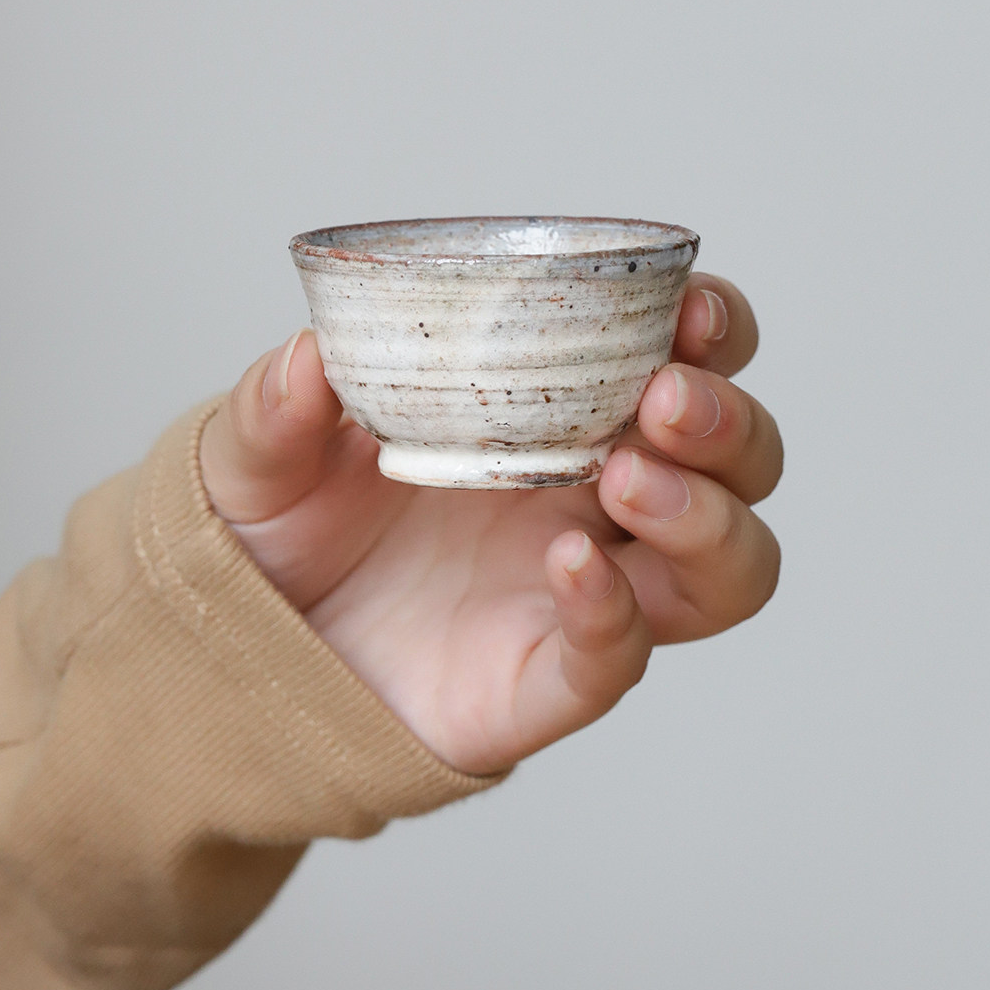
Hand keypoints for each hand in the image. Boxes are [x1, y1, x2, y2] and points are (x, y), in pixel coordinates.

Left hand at [199, 277, 781, 774]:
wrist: (247, 646)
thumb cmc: (290, 526)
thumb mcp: (263, 448)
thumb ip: (278, 404)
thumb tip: (309, 356)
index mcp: (566, 414)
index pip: (691, 360)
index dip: (717, 330)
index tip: (691, 308)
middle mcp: (602, 502)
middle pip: (743, 462)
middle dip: (729, 423)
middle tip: (662, 400)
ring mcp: (592, 594)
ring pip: (730, 570)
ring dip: (708, 516)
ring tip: (627, 478)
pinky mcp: (552, 680)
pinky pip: (623, 656)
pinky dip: (613, 609)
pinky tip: (568, 564)